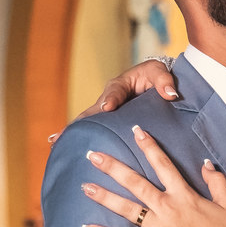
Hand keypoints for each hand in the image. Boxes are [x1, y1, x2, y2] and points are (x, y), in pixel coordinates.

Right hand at [48, 60, 178, 142]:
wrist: (155, 84)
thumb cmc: (156, 77)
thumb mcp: (160, 73)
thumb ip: (164, 81)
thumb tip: (170, 93)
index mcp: (121, 85)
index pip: (115, 91)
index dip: (111, 99)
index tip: (107, 108)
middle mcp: (108, 100)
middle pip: (90, 112)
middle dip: (76, 124)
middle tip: (59, 136)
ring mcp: (106, 114)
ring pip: (88, 124)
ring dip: (73, 135)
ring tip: (56, 147)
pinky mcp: (110, 124)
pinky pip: (96, 132)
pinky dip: (82, 140)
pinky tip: (70, 153)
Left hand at [81, 125, 225, 226]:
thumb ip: (217, 182)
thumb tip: (206, 164)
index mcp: (184, 195)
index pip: (162, 165)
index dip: (149, 146)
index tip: (136, 131)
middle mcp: (166, 208)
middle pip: (135, 183)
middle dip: (112, 167)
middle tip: (93, 155)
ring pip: (125, 209)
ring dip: (104, 197)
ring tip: (85, 186)